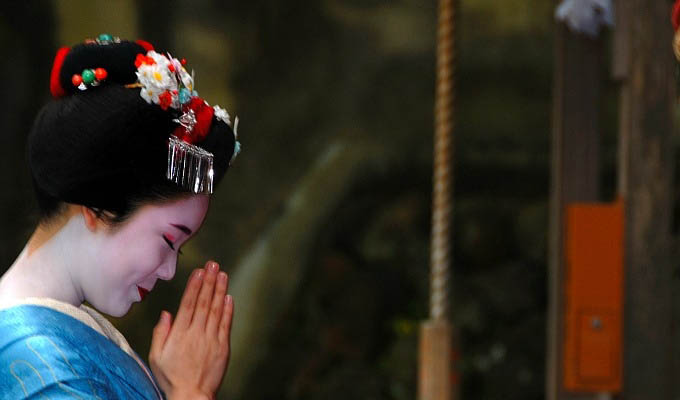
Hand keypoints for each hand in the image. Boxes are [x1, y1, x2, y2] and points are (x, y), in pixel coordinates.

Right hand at [149, 261, 233, 398]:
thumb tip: (167, 313)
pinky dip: (228, 310)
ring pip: (216, 310)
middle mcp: (196, 333)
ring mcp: (211, 339)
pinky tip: (229, 297)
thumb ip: (160, 333)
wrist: (190, 396)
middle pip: (203, 302)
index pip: (188, 304)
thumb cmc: (171, 378)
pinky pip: (226, 325)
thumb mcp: (156, 356)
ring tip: (222, 274)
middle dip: (209, 281)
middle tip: (213, 264)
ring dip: (219, 290)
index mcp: (179, 334)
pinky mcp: (223, 347)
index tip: (199, 271)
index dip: (194, 285)